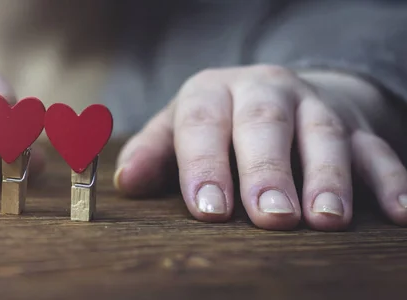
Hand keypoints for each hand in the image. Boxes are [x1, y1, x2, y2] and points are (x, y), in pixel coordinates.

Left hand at [114, 65, 406, 230]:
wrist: (279, 92)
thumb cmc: (220, 120)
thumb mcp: (180, 126)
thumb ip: (155, 151)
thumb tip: (126, 183)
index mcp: (215, 92)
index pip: (204, 124)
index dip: (205, 164)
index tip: (209, 209)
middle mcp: (266, 93)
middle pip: (265, 124)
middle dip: (267, 170)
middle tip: (269, 215)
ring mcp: (314, 107)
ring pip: (324, 134)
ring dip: (327, 176)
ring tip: (326, 218)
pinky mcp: (355, 127)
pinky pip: (377, 149)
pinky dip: (390, 178)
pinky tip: (398, 212)